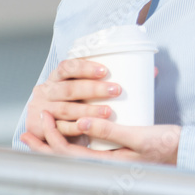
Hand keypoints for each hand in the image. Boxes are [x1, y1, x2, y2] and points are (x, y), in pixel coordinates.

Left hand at [21, 109, 181, 165]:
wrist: (185, 152)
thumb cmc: (166, 145)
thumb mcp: (139, 136)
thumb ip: (110, 131)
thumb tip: (81, 122)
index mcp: (107, 162)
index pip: (68, 153)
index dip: (51, 136)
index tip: (43, 118)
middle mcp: (104, 165)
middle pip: (64, 158)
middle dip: (43, 145)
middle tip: (27, 132)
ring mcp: (108, 161)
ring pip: (73, 154)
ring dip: (55, 143)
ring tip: (42, 133)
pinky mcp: (115, 154)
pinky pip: (85, 150)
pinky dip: (72, 141)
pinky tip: (70, 133)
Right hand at [23, 59, 158, 142]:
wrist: (43, 122)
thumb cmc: (75, 100)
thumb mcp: (85, 86)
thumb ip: (112, 79)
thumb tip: (152, 71)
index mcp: (57, 77)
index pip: (67, 66)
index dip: (84, 67)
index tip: (105, 70)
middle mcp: (47, 91)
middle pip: (69, 89)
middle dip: (93, 90)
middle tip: (116, 90)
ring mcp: (43, 110)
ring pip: (66, 110)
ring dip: (88, 111)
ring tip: (109, 112)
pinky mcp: (42, 128)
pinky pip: (60, 129)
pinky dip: (76, 128)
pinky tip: (89, 127)